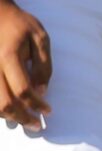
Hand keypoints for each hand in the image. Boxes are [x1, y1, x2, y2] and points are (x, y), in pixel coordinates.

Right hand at [0, 0, 51, 130]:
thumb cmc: (20, 25)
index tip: (48, 111)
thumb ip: (43, 66)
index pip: (24, 90)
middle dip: (22, 118)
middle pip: (4, 102)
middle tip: (36, 125)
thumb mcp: (40, 39)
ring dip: (8, 116)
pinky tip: (8, 111)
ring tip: (23, 120)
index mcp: (9, 56)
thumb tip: (41, 91)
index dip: (37, 105)